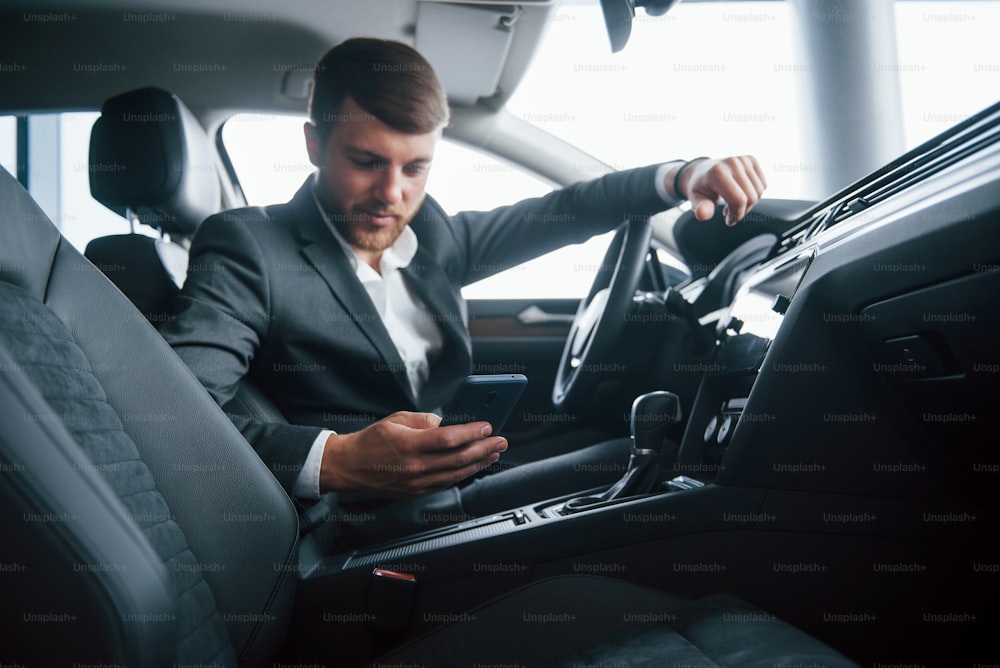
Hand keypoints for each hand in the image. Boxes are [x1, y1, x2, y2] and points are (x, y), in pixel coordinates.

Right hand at [318, 411, 507, 496]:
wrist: (349, 467)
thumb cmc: (370, 441)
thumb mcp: (395, 420)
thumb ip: (422, 420)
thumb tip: (444, 423)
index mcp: (409, 446)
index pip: (449, 439)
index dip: (472, 433)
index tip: (487, 426)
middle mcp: (415, 467)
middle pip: (458, 459)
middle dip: (484, 448)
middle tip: (501, 441)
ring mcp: (417, 483)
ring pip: (456, 474)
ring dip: (479, 463)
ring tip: (494, 453)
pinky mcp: (417, 492)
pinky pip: (446, 484)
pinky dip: (463, 475)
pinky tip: (474, 467)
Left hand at [674, 155, 767, 226]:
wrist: (702, 171)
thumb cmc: (700, 188)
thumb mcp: (695, 199)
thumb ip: (701, 208)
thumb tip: (702, 214)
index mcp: (718, 172)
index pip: (739, 200)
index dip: (736, 214)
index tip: (728, 220)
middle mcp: (733, 162)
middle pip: (751, 197)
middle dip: (742, 211)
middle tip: (730, 213)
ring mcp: (743, 159)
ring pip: (759, 192)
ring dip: (749, 204)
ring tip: (733, 203)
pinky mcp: (751, 159)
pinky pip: (763, 185)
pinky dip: (754, 194)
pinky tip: (741, 194)